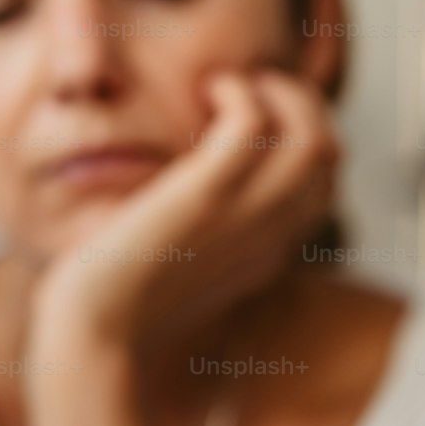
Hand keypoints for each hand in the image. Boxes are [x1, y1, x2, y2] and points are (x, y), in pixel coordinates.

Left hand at [30, 69, 340, 363]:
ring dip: (277, 93)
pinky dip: (237, 91)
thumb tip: (188, 192)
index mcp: (266, 257)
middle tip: (247, 89)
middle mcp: (269, 239)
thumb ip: (202, 233)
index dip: (301, 136)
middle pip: (329, 155)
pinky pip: (252, 121)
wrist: (96, 336)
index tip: (254, 115)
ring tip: (226, 89)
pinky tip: (204, 93)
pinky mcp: (206, 195)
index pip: (321, 185)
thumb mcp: (177, 268)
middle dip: (299, 104)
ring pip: (311, 137)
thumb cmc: (119, 308)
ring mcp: (243, 217)